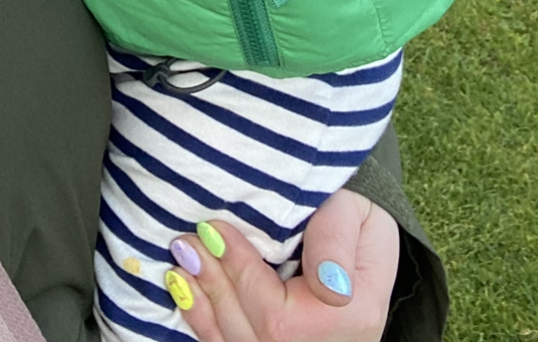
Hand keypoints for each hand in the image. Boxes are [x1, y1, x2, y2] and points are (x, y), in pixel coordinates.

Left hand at [166, 191, 398, 341]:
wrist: (357, 224)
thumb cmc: (351, 208)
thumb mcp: (351, 209)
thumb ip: (335, 242)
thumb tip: (329, 285)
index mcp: (355, 316)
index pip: (280, 318)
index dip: (240, 275)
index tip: (214, 230)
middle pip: (257, 338)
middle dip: (216, 289)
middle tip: (187, 243)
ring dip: (204, 308)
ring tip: (181, 264)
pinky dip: (207, 323)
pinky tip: (187, 292)